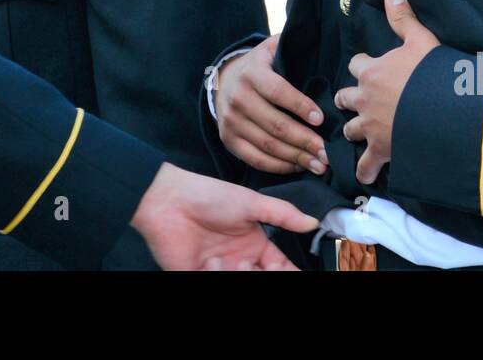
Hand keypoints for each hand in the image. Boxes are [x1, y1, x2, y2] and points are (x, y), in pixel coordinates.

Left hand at [130, 163, 318, 269]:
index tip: (293, 272)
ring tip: (227, 262)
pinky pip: (215, 286)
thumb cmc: (208, 196)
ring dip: (239, 276)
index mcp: (256, 247)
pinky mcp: (197, 278)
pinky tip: (210, 263)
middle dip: (264, 276)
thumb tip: (313, 222)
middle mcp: (240, 264)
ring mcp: (220, 273)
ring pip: (243, 285)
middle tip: (256, 265)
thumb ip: (283, 214)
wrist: (169, 201)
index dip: (289, 273)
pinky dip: (217, 276)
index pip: (281, 269)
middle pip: (264, 280)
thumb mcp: (251, 203)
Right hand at [215, 35, 327, 174]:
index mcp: (252, 73)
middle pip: (275, 125)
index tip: (321, 119)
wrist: (223, 79)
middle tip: (327, 152)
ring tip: (319, 164)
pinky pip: (255, 159)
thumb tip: (323, 46)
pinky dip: (278, 166)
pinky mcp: (228, 140)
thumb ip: (291, 47)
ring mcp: (231, 121)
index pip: (278, 92)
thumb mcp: (271, 49)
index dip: (300, 106)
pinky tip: (297, 166)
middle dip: (305, 141)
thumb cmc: (259, 66)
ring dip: (296, 157)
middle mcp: (238, 98)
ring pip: (267, 145)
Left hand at [334, 0, 438, 184]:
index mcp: (372, 72)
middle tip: (358, 101)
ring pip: (349, 129)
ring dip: (353, 130)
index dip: (363, 66)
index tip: (368, 68)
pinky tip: (364, 175)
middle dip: (348, 98)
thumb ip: (403, 18)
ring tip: (359, 133)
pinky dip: (363, 170)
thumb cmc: (431, 74)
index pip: (357, 64)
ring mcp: (370, 126)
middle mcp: (365, 99)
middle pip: (344, 97)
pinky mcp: (379, 150)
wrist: (441, 112)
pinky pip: (365, 165)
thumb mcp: (421, 40)